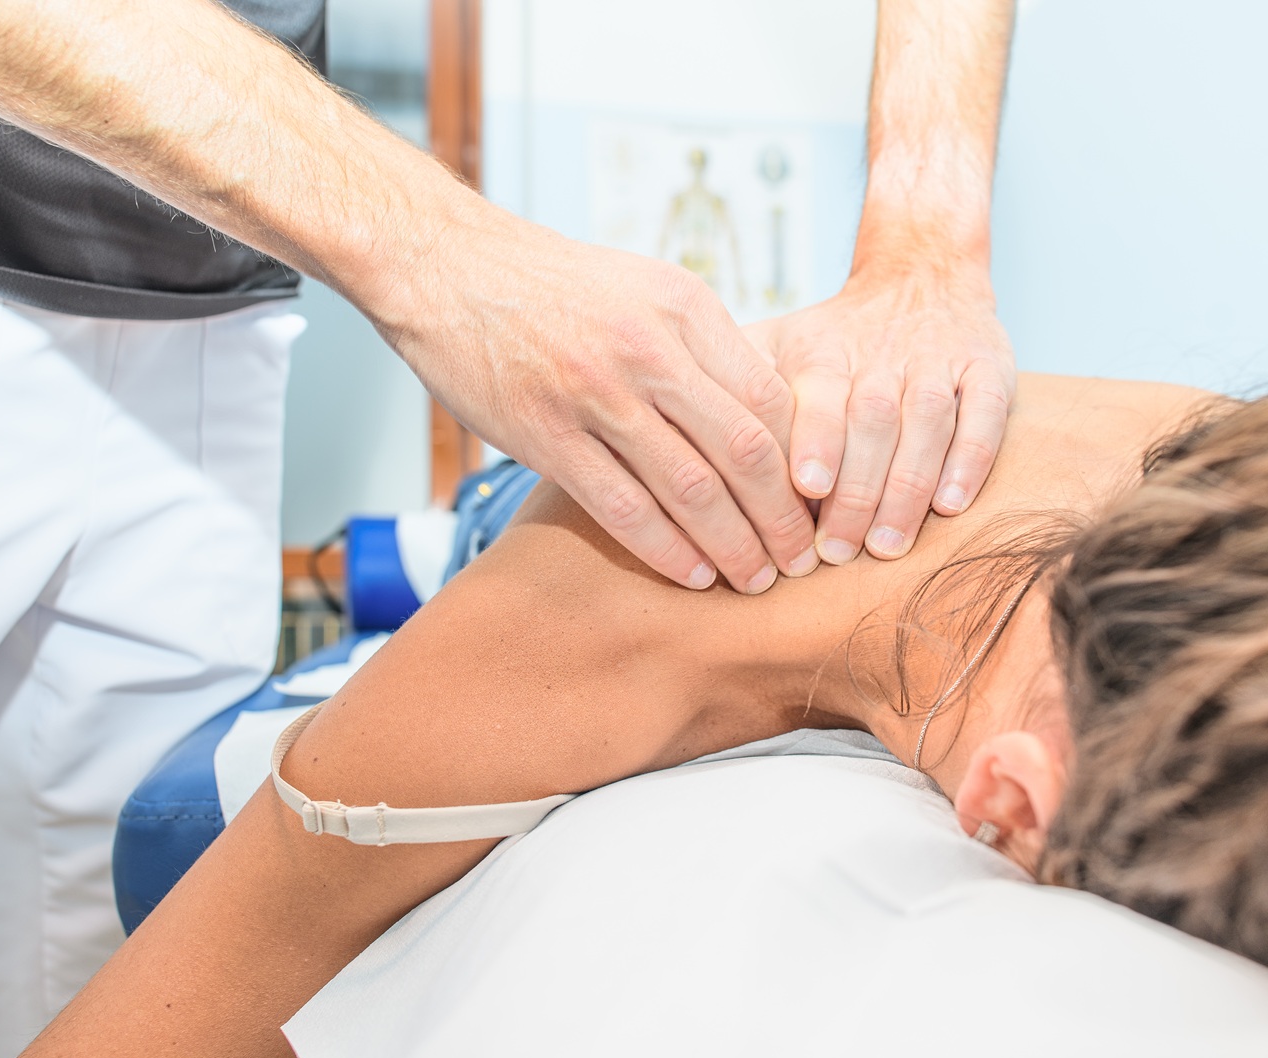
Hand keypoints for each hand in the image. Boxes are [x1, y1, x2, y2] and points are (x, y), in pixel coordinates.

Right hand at [371, 205, 818, 593]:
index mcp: (686, 309)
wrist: (449, 268)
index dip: (804, 461)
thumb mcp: (647, 289)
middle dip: (783, 517)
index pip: (771, 399)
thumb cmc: (555, 287)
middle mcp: (650, 349)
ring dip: (732, 545)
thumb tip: (764, 417)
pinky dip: (665, 549)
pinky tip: (692, 574)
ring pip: (691, 488)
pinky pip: (622, 507)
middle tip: (802, 560)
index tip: (817, 502)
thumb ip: (702, 347)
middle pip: (746, 450)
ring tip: (754, 580)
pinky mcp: (546, 435)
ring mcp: (597, 394)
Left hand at [745, 265, 1014, 563]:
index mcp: (824, 352)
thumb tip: (681, 437)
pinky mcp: (988, 371)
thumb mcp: (778, 343)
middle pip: (872, 422)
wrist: (919, 275)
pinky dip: (969, 460)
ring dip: (907, 487)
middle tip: (837, 552)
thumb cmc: (834, 336)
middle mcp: (882, 355)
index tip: (806, 489)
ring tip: (886, 546)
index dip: (816, 441)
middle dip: (856, 490)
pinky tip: (949, 506)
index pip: (820, 396)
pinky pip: (984, 416)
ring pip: (927, 424)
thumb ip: (735, 384)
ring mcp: (938, 363)